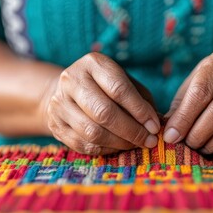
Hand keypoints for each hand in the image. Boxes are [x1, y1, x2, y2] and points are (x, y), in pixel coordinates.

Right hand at [44, 53, 159, 154]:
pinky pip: (84, 145)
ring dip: (120, 143)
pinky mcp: (55, 125)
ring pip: (92, 132)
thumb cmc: (106, 87)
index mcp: (93, 63)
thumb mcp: (125, 82)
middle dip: (131, 130)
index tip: (155, 126)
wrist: (68, 91)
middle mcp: (71, 80)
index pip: (118, 89)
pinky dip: (106, 149)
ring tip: (136, 144)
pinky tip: (118, 146)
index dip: (139, 110)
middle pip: (104, 112)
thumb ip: (141, 99)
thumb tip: (157, 124)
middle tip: (148, 140)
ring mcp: (59, 103)